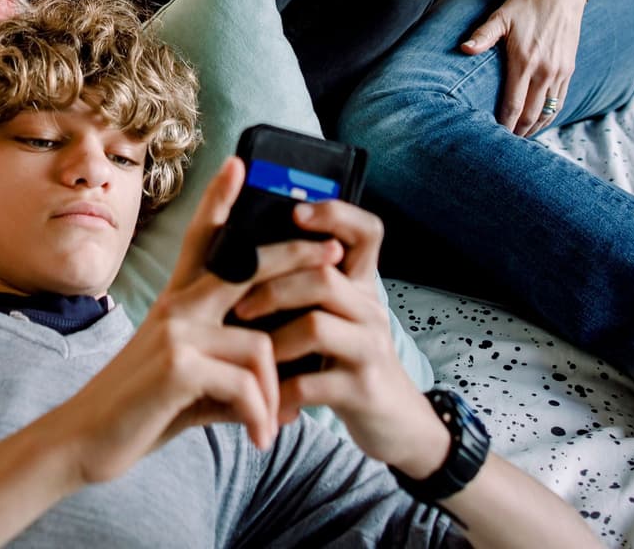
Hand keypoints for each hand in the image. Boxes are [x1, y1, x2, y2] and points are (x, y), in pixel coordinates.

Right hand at [49, 158, 340, 484]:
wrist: (83, 443)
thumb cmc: (139, 412)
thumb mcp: (189, 382)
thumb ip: (230, 370)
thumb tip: (282, 382)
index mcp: (177, 304)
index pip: (200, 242)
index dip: (218, 201)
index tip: (238, 164)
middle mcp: (176, 307)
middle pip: (245, 266)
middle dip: (295, 257)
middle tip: (336, 255)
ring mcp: (176, 331)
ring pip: (260, 344)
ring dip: (274, 395)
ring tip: (272, 427)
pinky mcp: (178, 365)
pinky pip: (246, 384)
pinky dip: (259, 415)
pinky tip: (259, 438)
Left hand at [227, 199, 447, 476]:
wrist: (395, 422)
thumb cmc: (348, 362)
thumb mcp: (339, 319)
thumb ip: (309, 290)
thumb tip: (251, 255)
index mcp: (361, 286)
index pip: (366, 233)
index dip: (335, 214)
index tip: (296, 211)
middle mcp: (369, 310)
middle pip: (324, 277)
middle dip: (272, 288)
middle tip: (238, 309)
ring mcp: (369, 349)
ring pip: (315, 326)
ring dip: (272, 341)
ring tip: (249, 355)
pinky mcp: (361, 390)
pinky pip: (311, 384)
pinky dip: (279, 392)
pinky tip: (263, 401)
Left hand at [459, 0, 586, 136]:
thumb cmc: (526, 5)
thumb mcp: (501, 16)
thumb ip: (483, 35)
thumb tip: (464, 49)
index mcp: (524, 61)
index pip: (512, 105)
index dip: (502, 125)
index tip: (492, 137)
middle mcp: (544, 71)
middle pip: (529, 115)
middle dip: (516, 133)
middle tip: (502, 144)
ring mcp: (559, 73)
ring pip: (546, 112)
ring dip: (532, 128)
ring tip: (518, 139)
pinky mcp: (569, 71)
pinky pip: (559, 102)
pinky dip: (548, 116)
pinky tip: (537, 122)